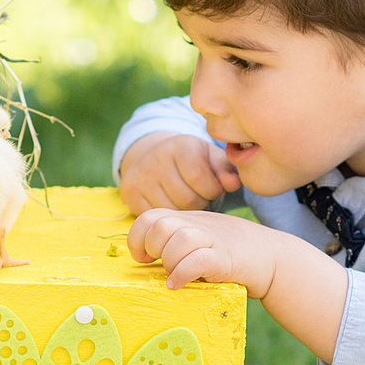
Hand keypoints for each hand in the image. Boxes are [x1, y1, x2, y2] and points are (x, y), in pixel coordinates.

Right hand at [118, 133, 238, 213]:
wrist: (153, 155)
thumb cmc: (190, 159)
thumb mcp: (210, 158)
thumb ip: (226, 170)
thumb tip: (234, 184)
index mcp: (180, 146)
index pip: (202, 181)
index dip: (213, 190)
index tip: (213, 188)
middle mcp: (156, 158)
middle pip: (188, 200)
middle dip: (200, 202)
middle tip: (199, 196)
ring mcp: (140, 176)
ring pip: (172, 212)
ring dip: (185, 212)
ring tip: (186, 199)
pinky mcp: (129, 192)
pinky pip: (156, 217)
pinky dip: (168, 215)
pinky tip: (171, 204)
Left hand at [127, 208, 283, 295]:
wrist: (272, 258)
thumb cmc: (229, 255)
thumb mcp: (199, 240)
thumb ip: (174, 242)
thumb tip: (142, 258)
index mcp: (188, 219)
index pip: (149, 216)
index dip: (138, 237)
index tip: (145, 257)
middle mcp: (198, 224)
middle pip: (160, 224)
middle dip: (152, 248)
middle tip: (160, 265)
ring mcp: (213, 239)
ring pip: (178, 238)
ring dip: (169, 261)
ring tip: (173, 276)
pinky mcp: (226, 258)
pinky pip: (197, 260)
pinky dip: (182, 273)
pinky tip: (178, 284)